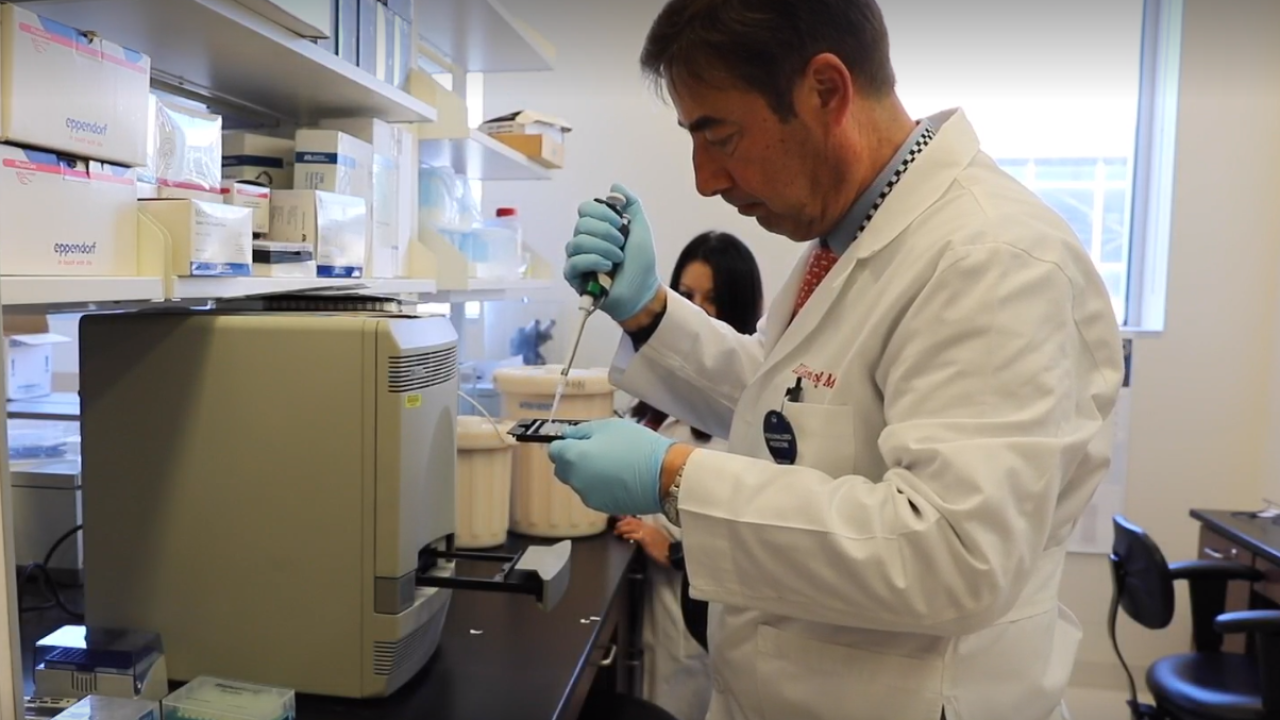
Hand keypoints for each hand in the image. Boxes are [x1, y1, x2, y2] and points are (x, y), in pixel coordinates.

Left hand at [547, 418, 675, 515]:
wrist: (663, 476)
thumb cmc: (635, 445)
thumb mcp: (608, 426)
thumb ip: (581, 431)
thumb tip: (566, 436)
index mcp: (573, 459)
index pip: (554, 451)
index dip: (566, 443)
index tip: (581, 440)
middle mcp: (575, 481)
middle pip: (564, 469)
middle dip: (573, 460)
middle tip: (598, 450)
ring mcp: (588, 497)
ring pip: (579, 482)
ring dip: (587, 473)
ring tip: (612, 464)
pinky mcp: (602, 508)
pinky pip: (594, 493)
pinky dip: (600, 485)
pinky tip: (619, 478)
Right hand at [564, 183, 661, 322]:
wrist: (642, 291)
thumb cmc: (641, 263)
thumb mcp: (640, 228)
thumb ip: (631, 204)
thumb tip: (614, 186)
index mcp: (597, 227)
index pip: (586, 208)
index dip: (603, 214)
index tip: (620, 224)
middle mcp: (584, 240)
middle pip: (581, 223)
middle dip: (606, 232)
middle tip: (621, 244)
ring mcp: (577, 258)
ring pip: (578, 241)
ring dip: (603, 248)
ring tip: (617, 259)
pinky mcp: (574, 276)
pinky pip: (575, 261)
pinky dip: (594, 261)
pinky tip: (607, 268)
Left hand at [614, 516, 671, 566]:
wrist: (671, 552)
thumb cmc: (663, 547)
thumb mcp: (654, 538)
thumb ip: (645, 535)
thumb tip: (636, 536)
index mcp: (649, 526)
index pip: (636, 520)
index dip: (626, 519)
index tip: (619, 521)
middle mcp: (647, 527)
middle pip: (632, 521)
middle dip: (622, 523)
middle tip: (616, 526)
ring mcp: (647, 532)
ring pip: (632, 526)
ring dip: (622, 528)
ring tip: (616, 531)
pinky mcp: (646, 539)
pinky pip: (635, 535)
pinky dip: (628, 535)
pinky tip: (623, 537)